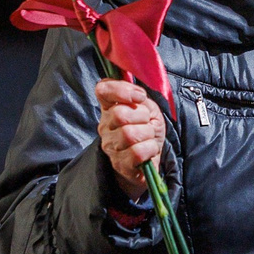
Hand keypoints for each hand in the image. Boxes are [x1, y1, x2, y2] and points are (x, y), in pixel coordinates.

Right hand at [95, 79, 164, 199]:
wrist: (150, 160)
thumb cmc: (148, 131)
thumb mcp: (149, 109)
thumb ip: (141, 99)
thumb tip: (138, 96)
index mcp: (110, 108)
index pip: (103, 89)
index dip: (122, 90)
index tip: (140, 97)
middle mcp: (105, 126)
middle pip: (119, 114)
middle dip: (143, 117)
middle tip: (147, 123)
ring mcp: (110, 146)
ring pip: (129, 134)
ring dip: (148, 135)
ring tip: (148, 138)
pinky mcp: (119, 164)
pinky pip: (137, 152)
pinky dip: (150, 149)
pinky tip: (149, 151)